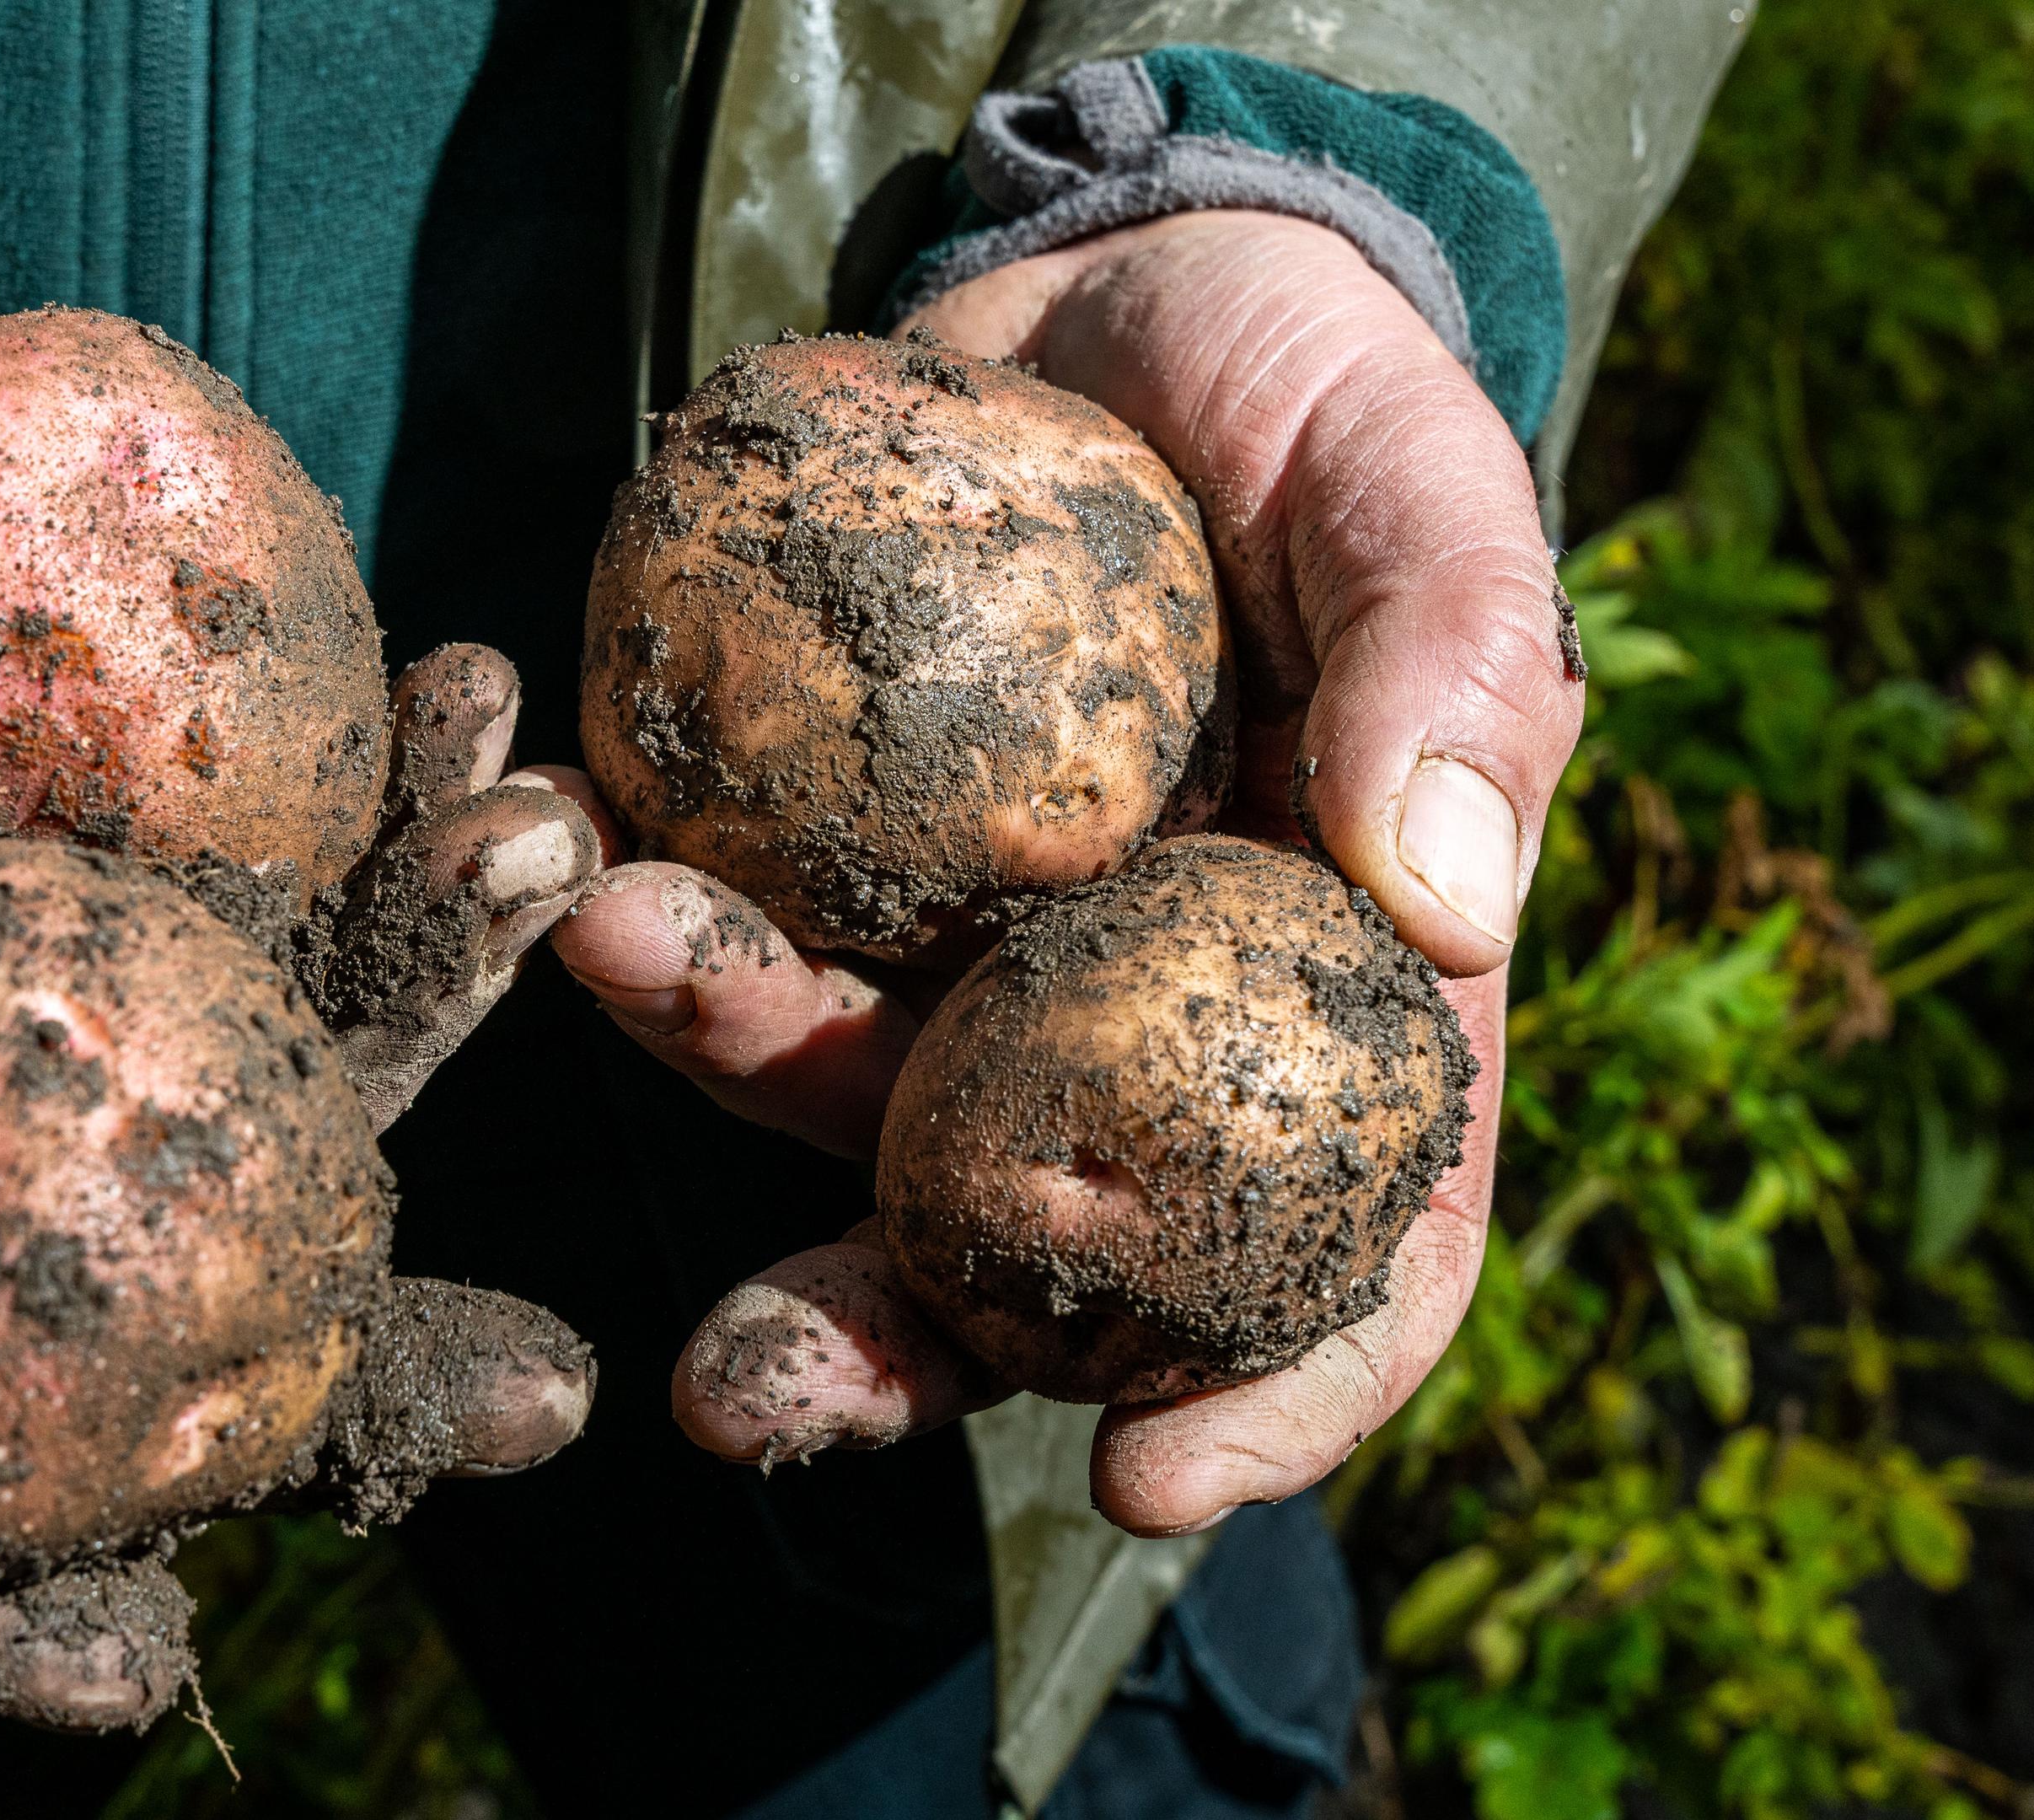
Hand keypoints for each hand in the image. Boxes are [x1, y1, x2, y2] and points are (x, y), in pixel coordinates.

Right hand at [0, 277, 588, 1724]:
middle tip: (527, 1399)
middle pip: (74, 1312)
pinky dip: (367, 805)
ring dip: (408, 1014)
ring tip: (541, 874)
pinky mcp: (75, 842)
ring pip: (215, 1081)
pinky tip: (478, 720)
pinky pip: (249, 862)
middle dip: (312, 1362)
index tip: (139, 1666)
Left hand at [547, 210, 1575, 1533]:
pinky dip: (651, 915)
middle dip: (886, 1340)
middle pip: (1039, 1253)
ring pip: (843, 1097)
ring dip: (723, 1064)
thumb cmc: (1318, 388)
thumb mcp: (1418, 481)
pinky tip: (578, 849)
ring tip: (618, 935)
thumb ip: (1455, 665)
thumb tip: (1444, 905)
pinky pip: (733, 921)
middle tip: (738, 1386)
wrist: (1122, 282)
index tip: (1145, 1487)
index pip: (1349, 1261)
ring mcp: (973, 946)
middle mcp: (1140, 1020)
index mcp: (1334, 998)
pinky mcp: (833, 846)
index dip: (1269, 1403)